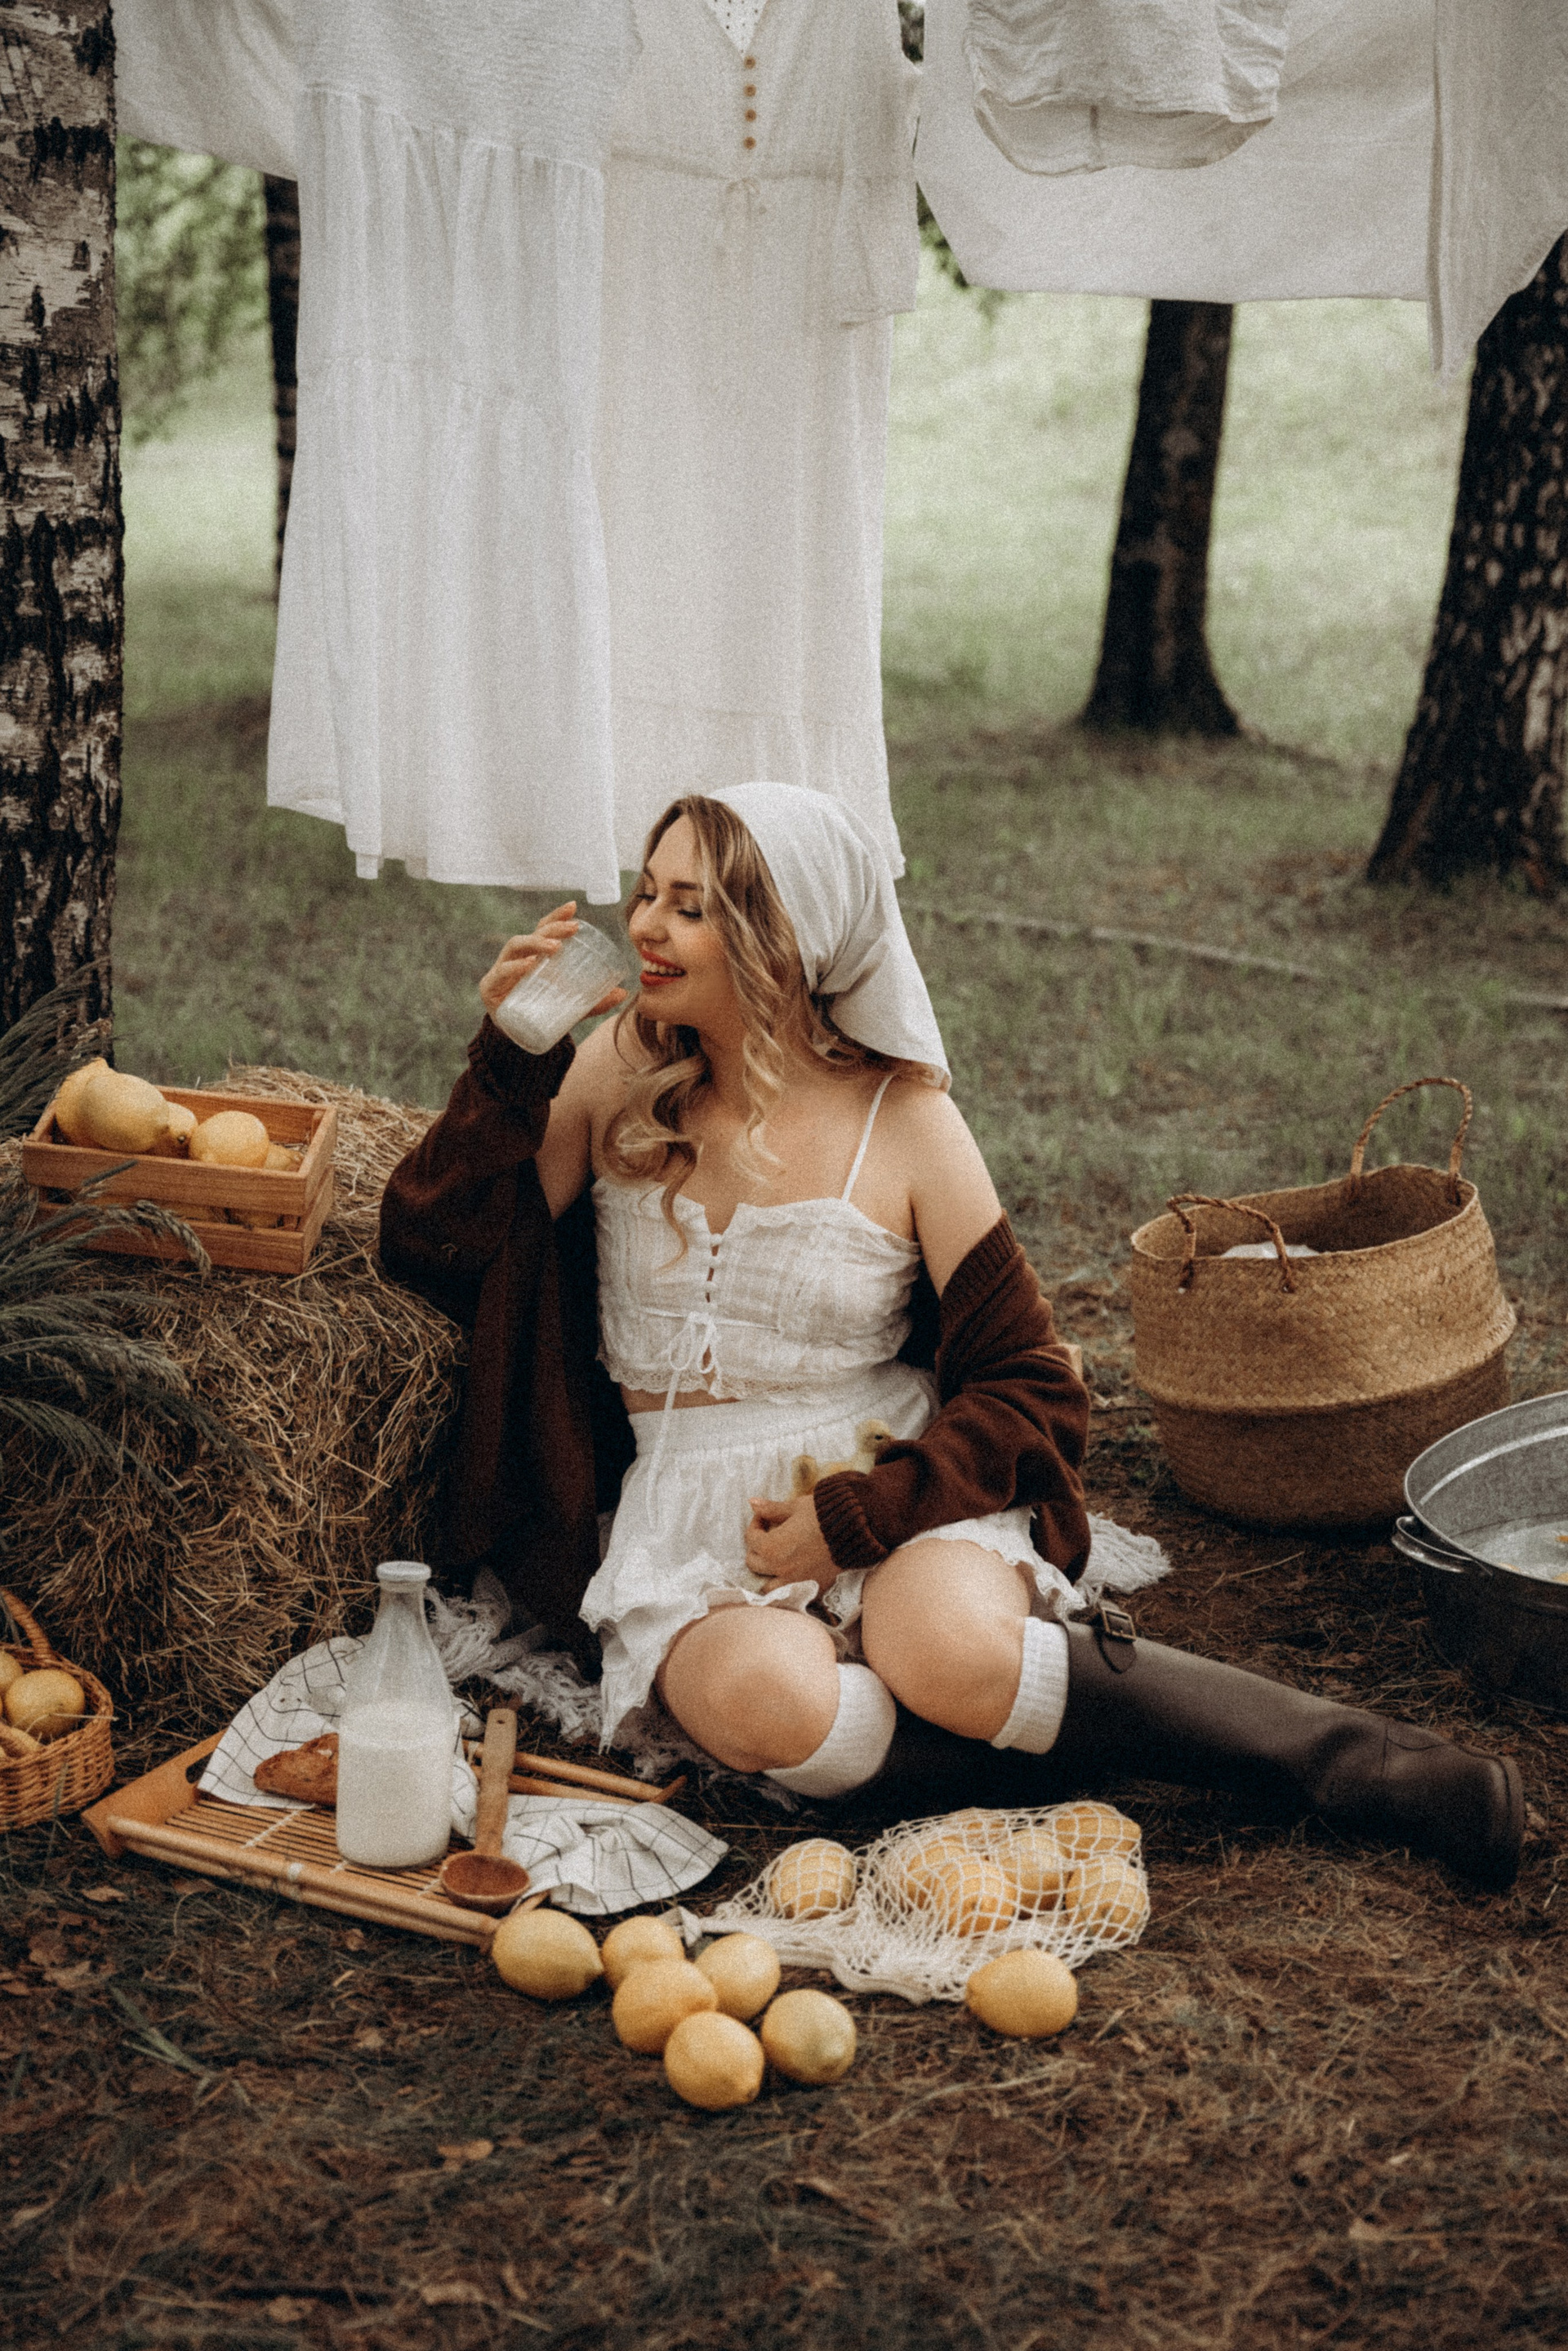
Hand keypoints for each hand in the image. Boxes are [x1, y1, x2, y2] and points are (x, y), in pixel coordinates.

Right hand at [478, 902, 628, 1020]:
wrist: (516, 1043)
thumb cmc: (541, 1015)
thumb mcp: (571, 1007)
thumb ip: (594, 1001)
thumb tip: (623, 993)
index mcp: (534, 957)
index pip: (543, 929)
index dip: (556, 917)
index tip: (573, 908)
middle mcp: (516, 959)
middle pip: (531, 934)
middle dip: (551, 927)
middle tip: (572, 929)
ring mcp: (501, 972)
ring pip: (515, 947)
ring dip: (535, 943)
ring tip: (555, 947)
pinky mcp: (490, 989)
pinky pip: (501, 973)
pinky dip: (514, 968)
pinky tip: (529, 965)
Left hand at [744, 1490, 837, 1595]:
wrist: (856, 1529)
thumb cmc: (824, 1514)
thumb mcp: (795, 1507)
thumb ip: (772, 1509)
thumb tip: (752, 1502)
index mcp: (772, 1547)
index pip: (751, 1539)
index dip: (755, 1524)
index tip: (764, 1518)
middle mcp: (780, 1569)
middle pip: (754, 1563)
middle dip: (757, 1548)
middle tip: (768, 1537)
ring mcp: (796, 1582)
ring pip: (767, 1586)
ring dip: (767, 1573)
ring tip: (775, 1560)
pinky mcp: (812, 1588)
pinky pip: (791, 1592)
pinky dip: (786, 1585)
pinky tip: (791, 1572)